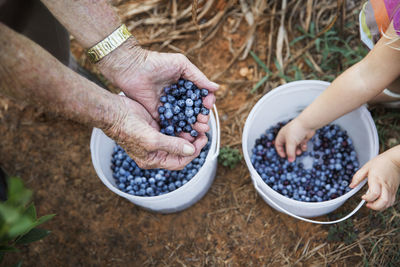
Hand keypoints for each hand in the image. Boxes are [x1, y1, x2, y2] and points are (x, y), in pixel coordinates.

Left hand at [97, 39, 218, 138]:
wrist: (133, 69)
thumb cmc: (157, 63)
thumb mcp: (181, 65)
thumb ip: (199, 77)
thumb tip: (217, 88)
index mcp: (185, 86)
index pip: (200, 98)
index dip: (206, 103)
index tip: (208, 106)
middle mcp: (178, 98)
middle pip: (194, 112)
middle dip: (201, 118)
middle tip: (204, 123)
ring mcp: (169, 107)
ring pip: (184, 120)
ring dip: (193, 126)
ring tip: (199, 131)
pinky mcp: (158, 115)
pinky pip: (171, 125)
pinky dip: (179, 131)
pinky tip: (186, 135)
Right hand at [104, 95, 206, 169]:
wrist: (114, 112)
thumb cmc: (129, 130)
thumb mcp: (152, 140)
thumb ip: (172, 146)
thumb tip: (191, 151)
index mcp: (154, 160)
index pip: (179, 162)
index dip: (193, 154)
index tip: (202, 141)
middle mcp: (156, 151)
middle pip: (181, 151)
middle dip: (193, 143)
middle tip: (203, 132)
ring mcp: (156, 138)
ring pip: (178, 138)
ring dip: (189, 132)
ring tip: (198, 125)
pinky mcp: (156, 125)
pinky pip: (173, 126)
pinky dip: (182, 123)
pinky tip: (189, 117)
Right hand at [275, 119, 314, 161]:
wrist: (308, 123)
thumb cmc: (296, 130)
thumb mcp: (291, 143)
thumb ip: (290, 152)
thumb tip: (290, 161)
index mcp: (282, 135)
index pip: (278, 145)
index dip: (280, 151)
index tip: (284, 157)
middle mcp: (288, 136)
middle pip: (287, 147)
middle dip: (291, 152)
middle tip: (294, 155)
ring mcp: (296, 137)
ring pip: (295, 147)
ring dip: (297, 150)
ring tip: (300, 151)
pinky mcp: (302, 137)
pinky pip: (301, 145)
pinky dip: (303, 147)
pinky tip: (304, 146)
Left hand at [350, 150, 399, 210]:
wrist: (395, 160)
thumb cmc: (381, 162)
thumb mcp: (366, 167)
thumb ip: (358, 177)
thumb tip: (351, 185)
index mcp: (376, 179)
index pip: (374, 194)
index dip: (368, 198)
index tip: (363, 197)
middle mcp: (385, 186)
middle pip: (383, 202)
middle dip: (374, 207)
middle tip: (368, 204)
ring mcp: (391, 189)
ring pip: (388, 204)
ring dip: (379, 207)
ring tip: (372, 204)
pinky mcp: (394, 190)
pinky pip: (391, 201)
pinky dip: (385, 204)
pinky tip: (379, 201)